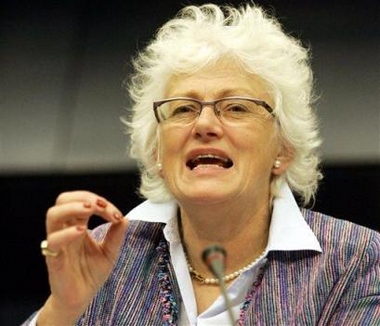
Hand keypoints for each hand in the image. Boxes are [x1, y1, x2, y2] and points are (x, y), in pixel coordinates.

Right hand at [37, 191, 127, 324]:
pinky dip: (67, 233)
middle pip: (63, 200)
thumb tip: (125, 218)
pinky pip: (54, 241)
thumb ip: (116, 235)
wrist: (81, 298)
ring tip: (91, 210)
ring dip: (73, 207)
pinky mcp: (54, 258)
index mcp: (79, 225)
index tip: (116, 214)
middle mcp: (66, 230)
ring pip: (53, 214)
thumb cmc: (91, 273)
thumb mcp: (110, 252)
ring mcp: (58, 242)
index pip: (83, 202)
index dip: (100, 202)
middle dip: (84, 197)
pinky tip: (82, 232)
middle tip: (101, 205)